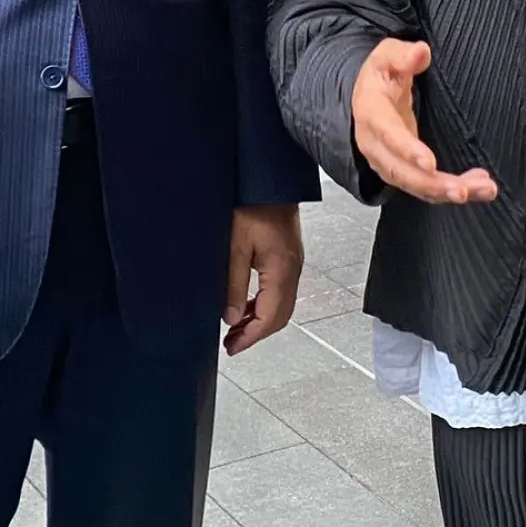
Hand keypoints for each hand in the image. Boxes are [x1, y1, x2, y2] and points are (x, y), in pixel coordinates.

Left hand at [222, 205, 303, 356]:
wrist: (269, 178)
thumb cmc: (252, 204)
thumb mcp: (235, 245)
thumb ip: (234, 284)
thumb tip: (231, 318)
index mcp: (281, 270)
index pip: (270, 317)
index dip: (251, 337)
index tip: (233, 348)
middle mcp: (293, 270)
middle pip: (280, 316)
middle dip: (256, 333)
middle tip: (232, 343)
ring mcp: (294, 263)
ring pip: (282, 305)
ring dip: (260, 320)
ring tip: (235, 328)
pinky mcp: (289, 257)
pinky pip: (280, 291)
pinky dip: (264, 304)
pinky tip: (247, 305)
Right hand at [351, 39, 497, 205]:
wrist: (368, 94)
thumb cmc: (381, 74)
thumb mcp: (387, 55)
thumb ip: (402, 55)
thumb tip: (421, 52)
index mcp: (371, 113)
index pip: (387, 135)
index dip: (407, 150)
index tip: (429, 163)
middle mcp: (376, 145)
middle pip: (400, 172)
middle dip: (431, 184)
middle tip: (462, 190)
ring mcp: (389, 161)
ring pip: (416, 185)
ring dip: (447, 191)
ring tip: (484, 189)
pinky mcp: (404, 171)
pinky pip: (426, 187)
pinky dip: (451, 190)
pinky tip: (478, 188)